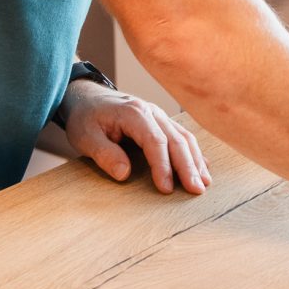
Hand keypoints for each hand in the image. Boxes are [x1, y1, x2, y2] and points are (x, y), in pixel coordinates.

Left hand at [62, 82, 211, 195]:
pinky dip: (194, 153)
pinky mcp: (161, 122)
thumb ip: (104, 154)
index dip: (163, 166)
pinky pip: (182, 136)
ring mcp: (159, 116)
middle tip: (196, 190)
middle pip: (176, 139)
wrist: (87, 97)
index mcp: (133, 113)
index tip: (166, 188)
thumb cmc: (85, 118)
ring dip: (195, 161)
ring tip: (203, 184)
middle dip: (188, 166)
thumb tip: (124, 173)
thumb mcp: (85, 137)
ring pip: (184, 137)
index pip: (155, 141)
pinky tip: (202, 168)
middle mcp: (151, 112)